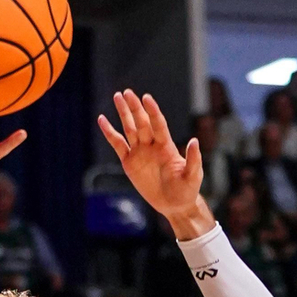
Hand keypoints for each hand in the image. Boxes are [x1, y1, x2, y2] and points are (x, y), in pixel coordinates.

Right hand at [98, 90, 209, 235]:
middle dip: (134, 107)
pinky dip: (110, 133)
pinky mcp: (129, 162)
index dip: (153, 111)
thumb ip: (193, 159)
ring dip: (123, 113)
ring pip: (130, 128)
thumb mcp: (193, 176)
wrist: (175, 205)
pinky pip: (118, 144)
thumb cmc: (187, 190)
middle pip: (142, 122)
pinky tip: (102, 120)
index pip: (158, 124)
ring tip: (117, 97)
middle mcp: (152, 145)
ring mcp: (140, 152)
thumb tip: (195, 140)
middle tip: (126, 92)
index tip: (146, 98)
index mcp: (167, 146)